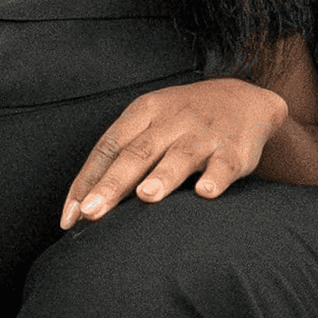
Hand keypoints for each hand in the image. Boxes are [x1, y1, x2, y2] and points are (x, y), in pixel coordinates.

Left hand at [59, 77, 288, 225]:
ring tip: (145, 196)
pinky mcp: (235, 149)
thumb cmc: (184, 123)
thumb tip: (82, 208)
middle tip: (92, 211)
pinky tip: (205, 193)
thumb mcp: (150, 125)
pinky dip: (215, 178)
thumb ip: (120, 159)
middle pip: (137, 153)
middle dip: (113, 184)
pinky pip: (224, 165)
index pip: (108, 147)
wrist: (246, 101)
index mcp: (143, 113)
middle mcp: (171, 121)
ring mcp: (203, 134)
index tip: (72, 216)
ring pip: (180, 156)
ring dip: (162, 176)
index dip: (87, 180)